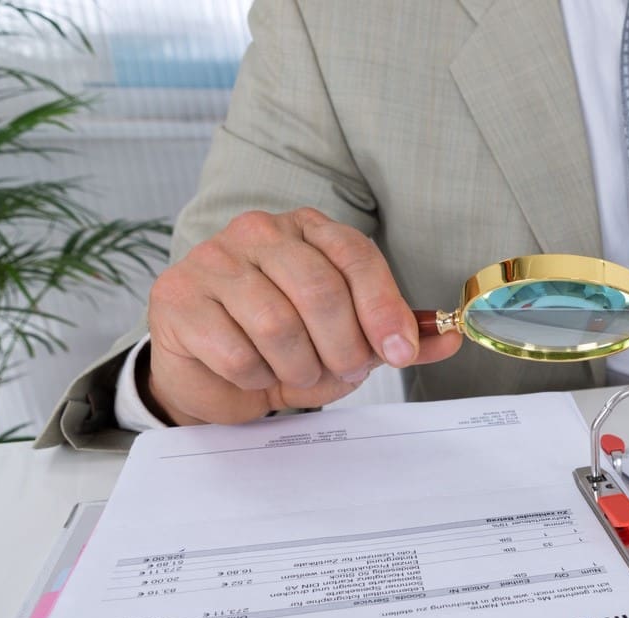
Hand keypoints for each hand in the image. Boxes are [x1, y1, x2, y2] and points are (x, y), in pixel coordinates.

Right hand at [142, 207, 461, 425]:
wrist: (215, 376)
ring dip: (298, 366)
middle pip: (320, 291)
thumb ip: (401, 337)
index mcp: (308, 231)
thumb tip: (452, 336)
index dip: (384, 309)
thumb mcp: (352, 343)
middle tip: (342, 369)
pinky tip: (251, 371)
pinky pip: (235, 350)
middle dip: (342, 347)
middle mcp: (259, 232)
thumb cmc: (288, 349)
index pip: (356, 257)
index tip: (400, 351)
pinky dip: (254, 375)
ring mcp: (213, 260)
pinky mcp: (177, 298)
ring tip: (296, 372)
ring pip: (277, 324)